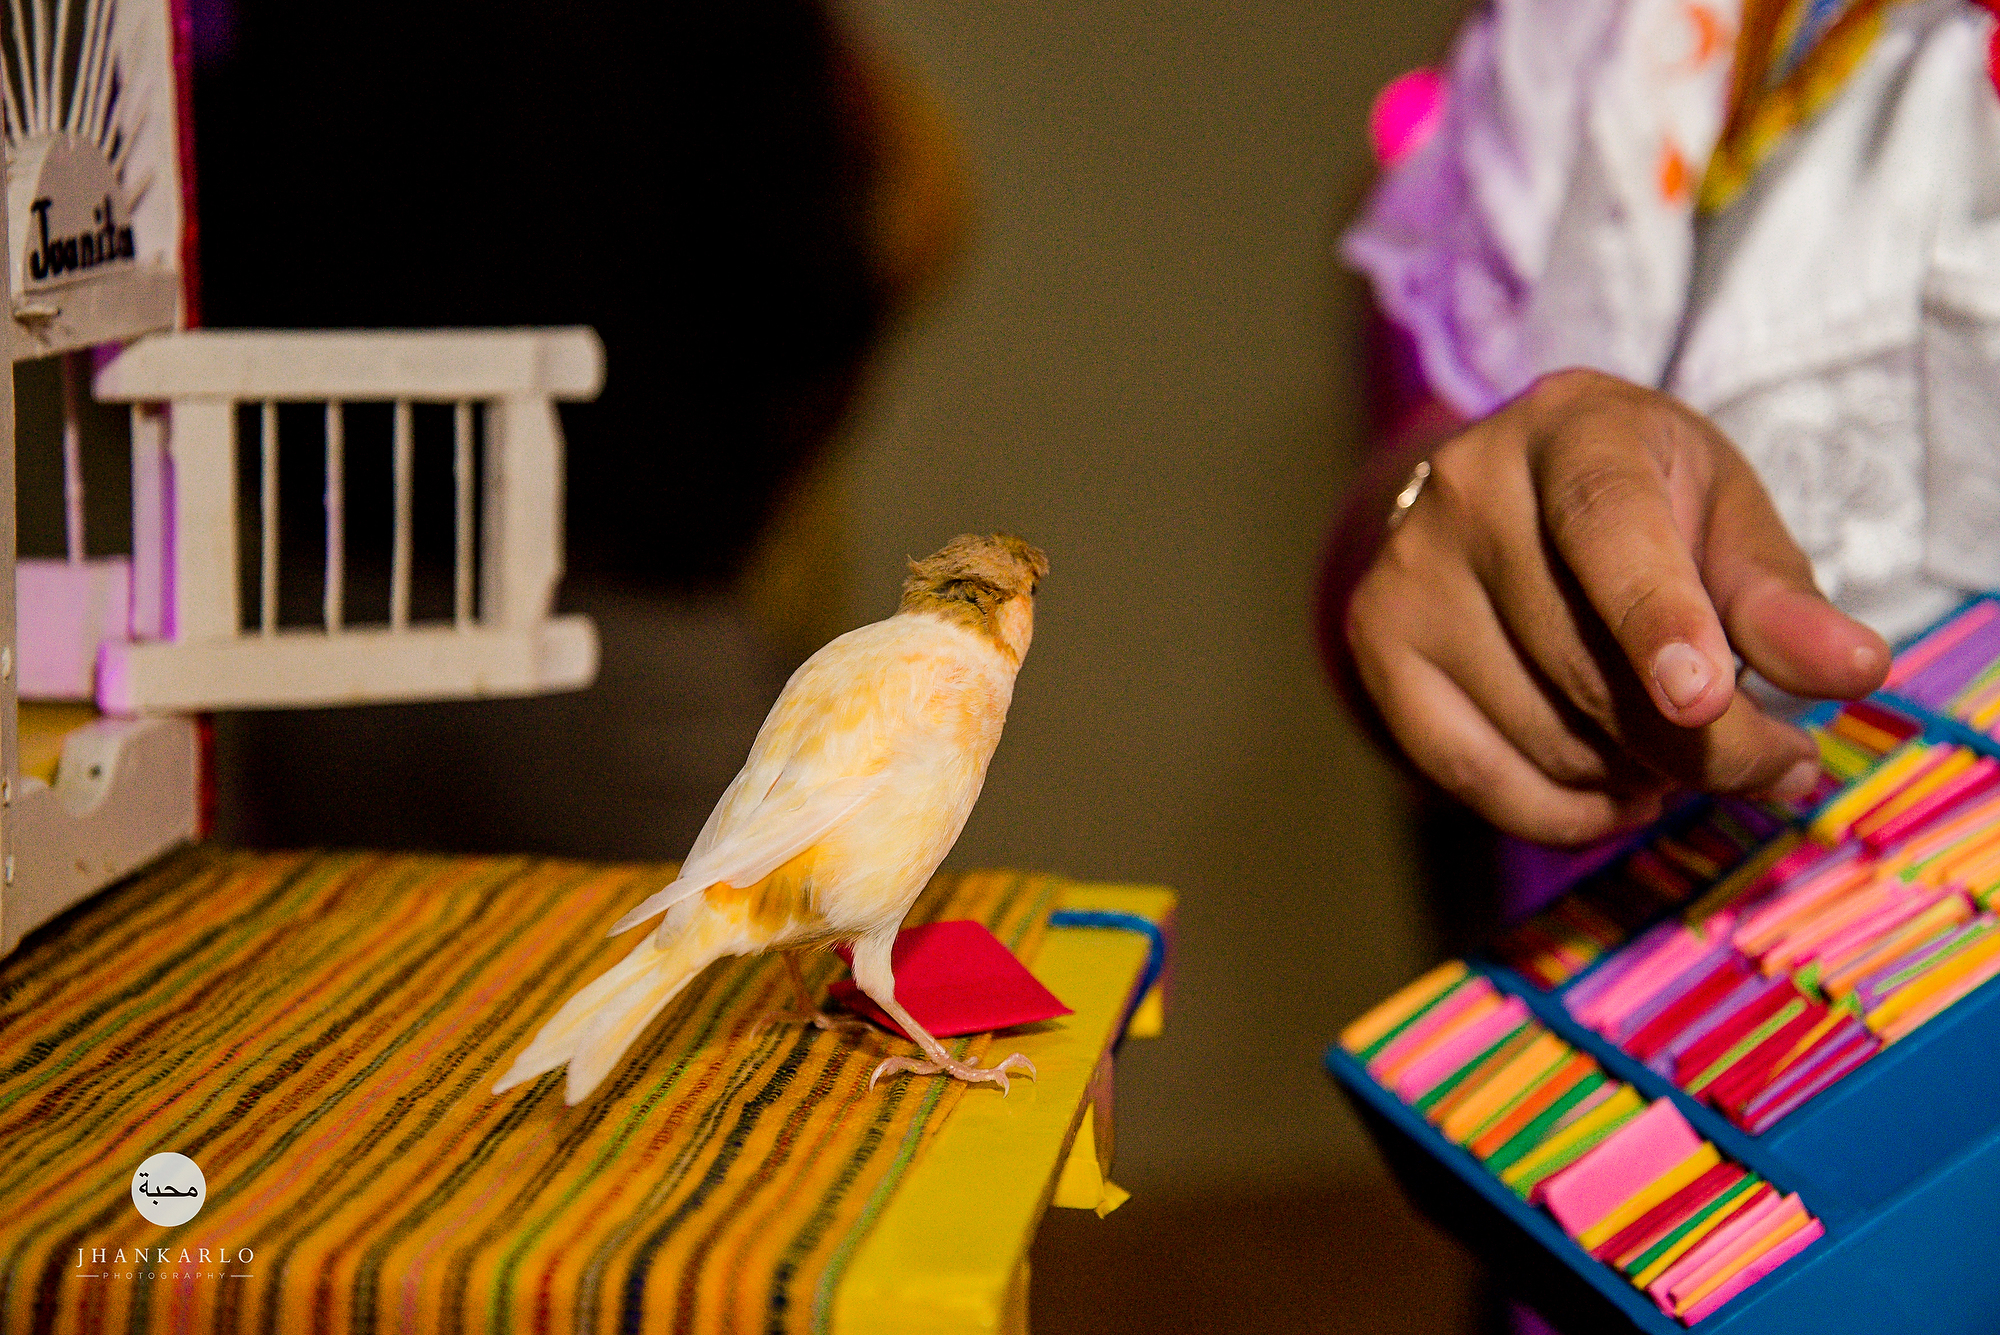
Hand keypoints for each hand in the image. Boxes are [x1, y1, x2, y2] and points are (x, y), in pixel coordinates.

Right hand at [1345, 369, 1889, 844]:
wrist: (1510, 501)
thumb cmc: (1647, 508)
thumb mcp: (1727, 521)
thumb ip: (1784, 599)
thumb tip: (1854, 671)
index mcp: (1574, 427)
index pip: (1608, 524)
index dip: (1656, 616)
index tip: (1704, 700)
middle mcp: (1469, 487)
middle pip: (1585, 660)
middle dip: (1699, 744)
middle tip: (1770, 765)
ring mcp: (1408, 567)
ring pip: (1540, 730)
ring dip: (1634, 776)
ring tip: (1672, 752)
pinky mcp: (1375, 641)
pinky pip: (1470, 773)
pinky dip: (1560, 811)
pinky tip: (1613, 794)